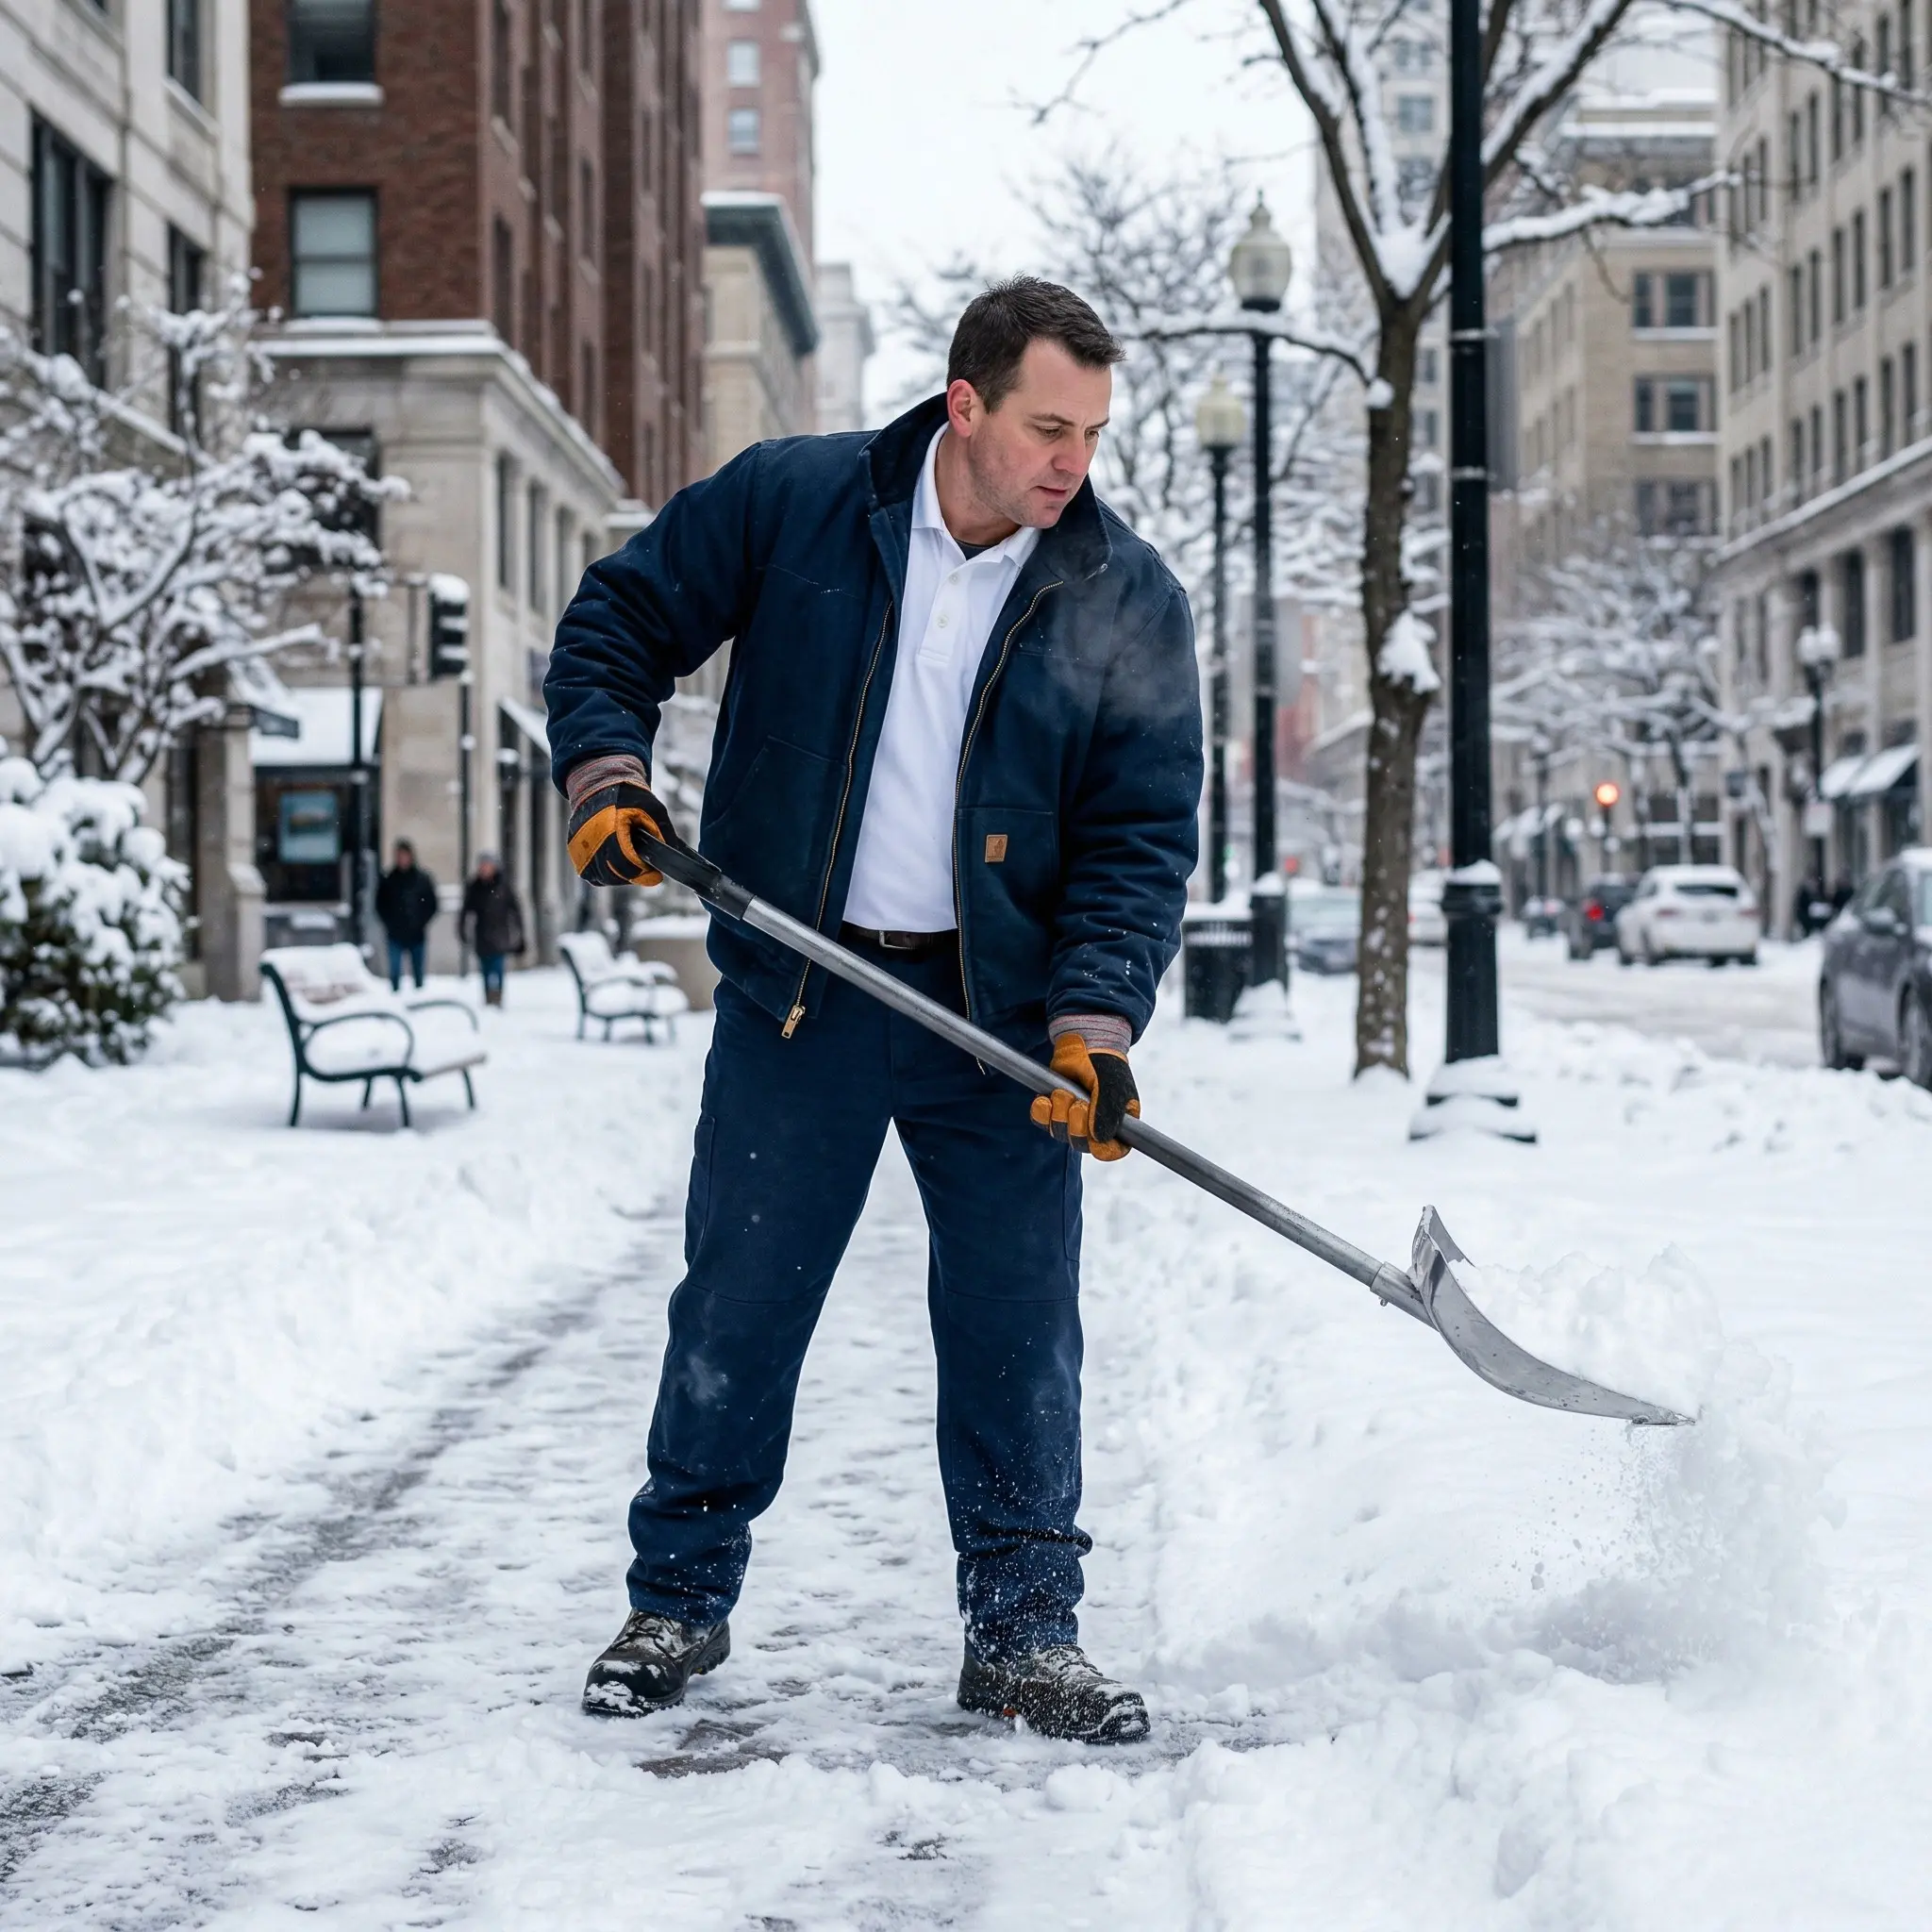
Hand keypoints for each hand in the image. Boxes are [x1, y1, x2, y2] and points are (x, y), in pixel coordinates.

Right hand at [566, 757, 677, 885]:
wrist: (599, 786)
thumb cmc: (627, 796)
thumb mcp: (654, 809)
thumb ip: (664, 833)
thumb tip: (673, 855)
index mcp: (610, 829)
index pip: (628, 866)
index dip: (644, 873)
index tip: (656, 874)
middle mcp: (590, 841)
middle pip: (615, 876)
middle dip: (634, 874)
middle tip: (645, 867)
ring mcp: (579, 847)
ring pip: (602, 878)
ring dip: (619, 875)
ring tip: (631, 862)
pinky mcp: (574, 850)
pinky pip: (591, 874)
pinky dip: (605, 873)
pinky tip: (616, 860)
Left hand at [1030, 1029, 1138, 1160]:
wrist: (1083, 1043)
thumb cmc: (1105, 1064)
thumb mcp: (1112, 1087)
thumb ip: (1108, 1113)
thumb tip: (1099, 1139)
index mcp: (1117, 1122)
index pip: (1113, 1150)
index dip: (1103, 1150)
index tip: (1095, 1139)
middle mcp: (1094, 1125)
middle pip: (1081, 1143)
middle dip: (1076, 1124)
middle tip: (1077, 1102)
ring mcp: (1072, 1117)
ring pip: (1060, 1133)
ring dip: (1059, 1113)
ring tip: (1063, 1092)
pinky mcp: (1053, 1108)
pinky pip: (1042, 1120)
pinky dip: (1041, 1112)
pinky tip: (1044, 1098)